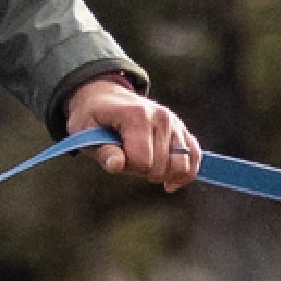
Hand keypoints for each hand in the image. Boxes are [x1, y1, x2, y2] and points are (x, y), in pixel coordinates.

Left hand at [64, 77, 200, 192]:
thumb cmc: (93, 117)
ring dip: (163, 174)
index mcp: (137, 116)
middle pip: (161, 167)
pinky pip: (195, 157)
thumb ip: (101, 150)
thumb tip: (117, 165)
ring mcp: (175, 123)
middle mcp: (161, 117)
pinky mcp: (183, 130)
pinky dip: (185, 174)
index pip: (142, 161)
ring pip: (181, 166)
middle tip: (127, 158)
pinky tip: (170, 182)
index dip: (127, 167)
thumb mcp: (84, 131)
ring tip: (146, 166)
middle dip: (142, 171)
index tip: (116, 156)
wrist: (106, 97)